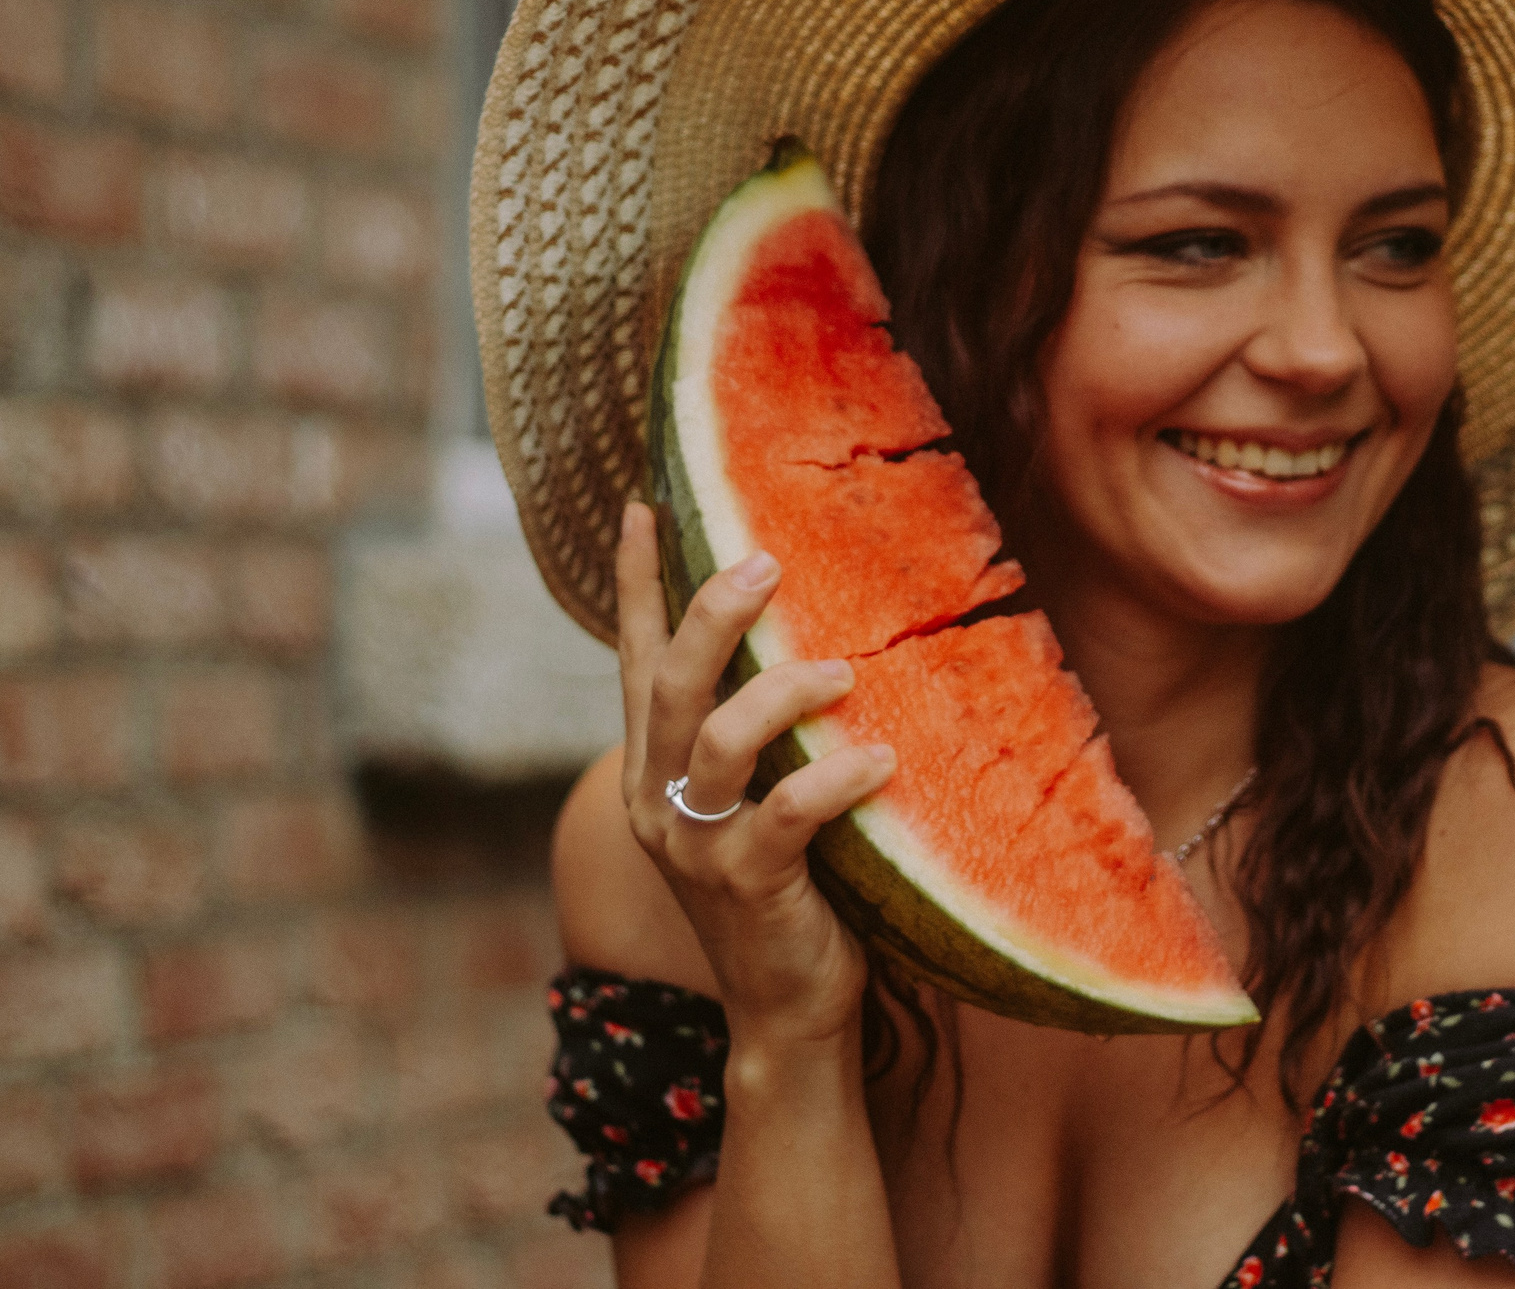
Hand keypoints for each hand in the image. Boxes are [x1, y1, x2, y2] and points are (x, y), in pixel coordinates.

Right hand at [614, 500, 896, 1047]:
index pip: (635, 660)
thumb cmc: (791, 887)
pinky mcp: (747, 885)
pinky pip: (787, 814)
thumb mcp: (761, 797)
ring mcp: (697, 847)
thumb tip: (822, 633)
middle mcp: (661, 801)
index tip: (643, 505)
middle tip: (763, 564)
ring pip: (718, 738)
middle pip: (669, 684)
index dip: (639, 584)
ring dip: (782, 692)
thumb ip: (764, 733)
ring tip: (844, 672)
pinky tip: (880, 762)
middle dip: (711, 614)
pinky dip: (835, 778)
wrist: (789, 1009)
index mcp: (657, 770)